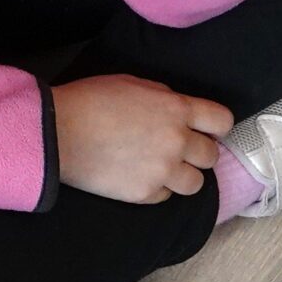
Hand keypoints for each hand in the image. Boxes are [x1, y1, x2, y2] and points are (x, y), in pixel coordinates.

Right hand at [51, 74, 233, 203]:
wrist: (59, 132)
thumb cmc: (91, 100)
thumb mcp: (135, 84)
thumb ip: (166, 99)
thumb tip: (180, 111)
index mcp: (177, 109)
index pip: (222, 121)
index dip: (217, 127)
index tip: (207, 130)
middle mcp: (177, 141)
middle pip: (211, 156)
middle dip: (198, 154)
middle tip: (179, 151)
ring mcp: (163, 170)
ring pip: (195, 184)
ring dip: (183, 177)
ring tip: (163, 169)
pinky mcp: (145, 193)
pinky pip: (165, 197)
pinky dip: (156, 189)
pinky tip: (138, 176)